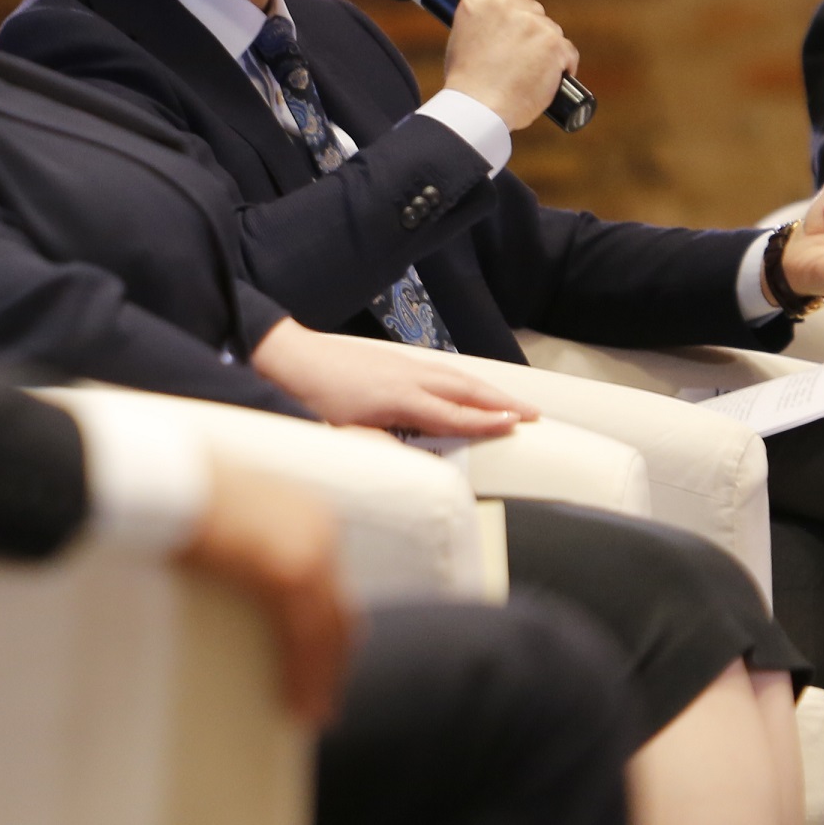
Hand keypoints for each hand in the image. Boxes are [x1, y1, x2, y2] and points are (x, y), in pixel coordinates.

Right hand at [175, 458, 354, 722]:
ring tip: (312, 713)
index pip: (329, 581)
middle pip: (338, 609)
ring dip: (322, 677)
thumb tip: (232, 575)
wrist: (162, 477)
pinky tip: (296, 705)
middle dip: (334, 658)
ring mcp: (310, 549)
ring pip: (328, 630)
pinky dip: (305, 676)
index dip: (328, 625)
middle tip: (324, 696)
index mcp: (306, 512)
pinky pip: (306, 638)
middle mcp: (320, 528)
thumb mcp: (223, 517)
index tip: (322, 657)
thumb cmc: (176, 493)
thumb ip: (242, 543)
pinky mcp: (290, 572)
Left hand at [249, 319, 538, 438]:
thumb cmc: (311, 399)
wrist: (290, 358)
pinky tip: (469, 387)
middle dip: (501, 402)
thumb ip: (381, 449)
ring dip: (488, 389)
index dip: (484, 422)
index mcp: (397, 399)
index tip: (514, 426)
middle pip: (465, 389)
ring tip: (512, 402)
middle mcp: (407, 377)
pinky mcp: (395, 359)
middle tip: (533, 414)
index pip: (452, 414)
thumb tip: (414, 466)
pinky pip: (442, 369)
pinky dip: (465, 379)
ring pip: (456, 376)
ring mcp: (403, 364)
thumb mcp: (343, 434)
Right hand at [440, 0, 576, 130]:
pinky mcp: (554, 43)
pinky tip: (549, 82)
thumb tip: (501, 27)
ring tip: (529, 77)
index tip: (515, 17)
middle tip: (520, 60)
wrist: (479, 108)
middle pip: (533, 10)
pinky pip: (567, 52)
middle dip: (532, 32)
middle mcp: (505, 7)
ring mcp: (532, 23)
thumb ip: (481, 24)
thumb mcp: (460, 41)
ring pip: (551, 32)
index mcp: (477, 4)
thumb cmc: (467, 86)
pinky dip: (563, 67)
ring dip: (547, 51)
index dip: (514, 0)